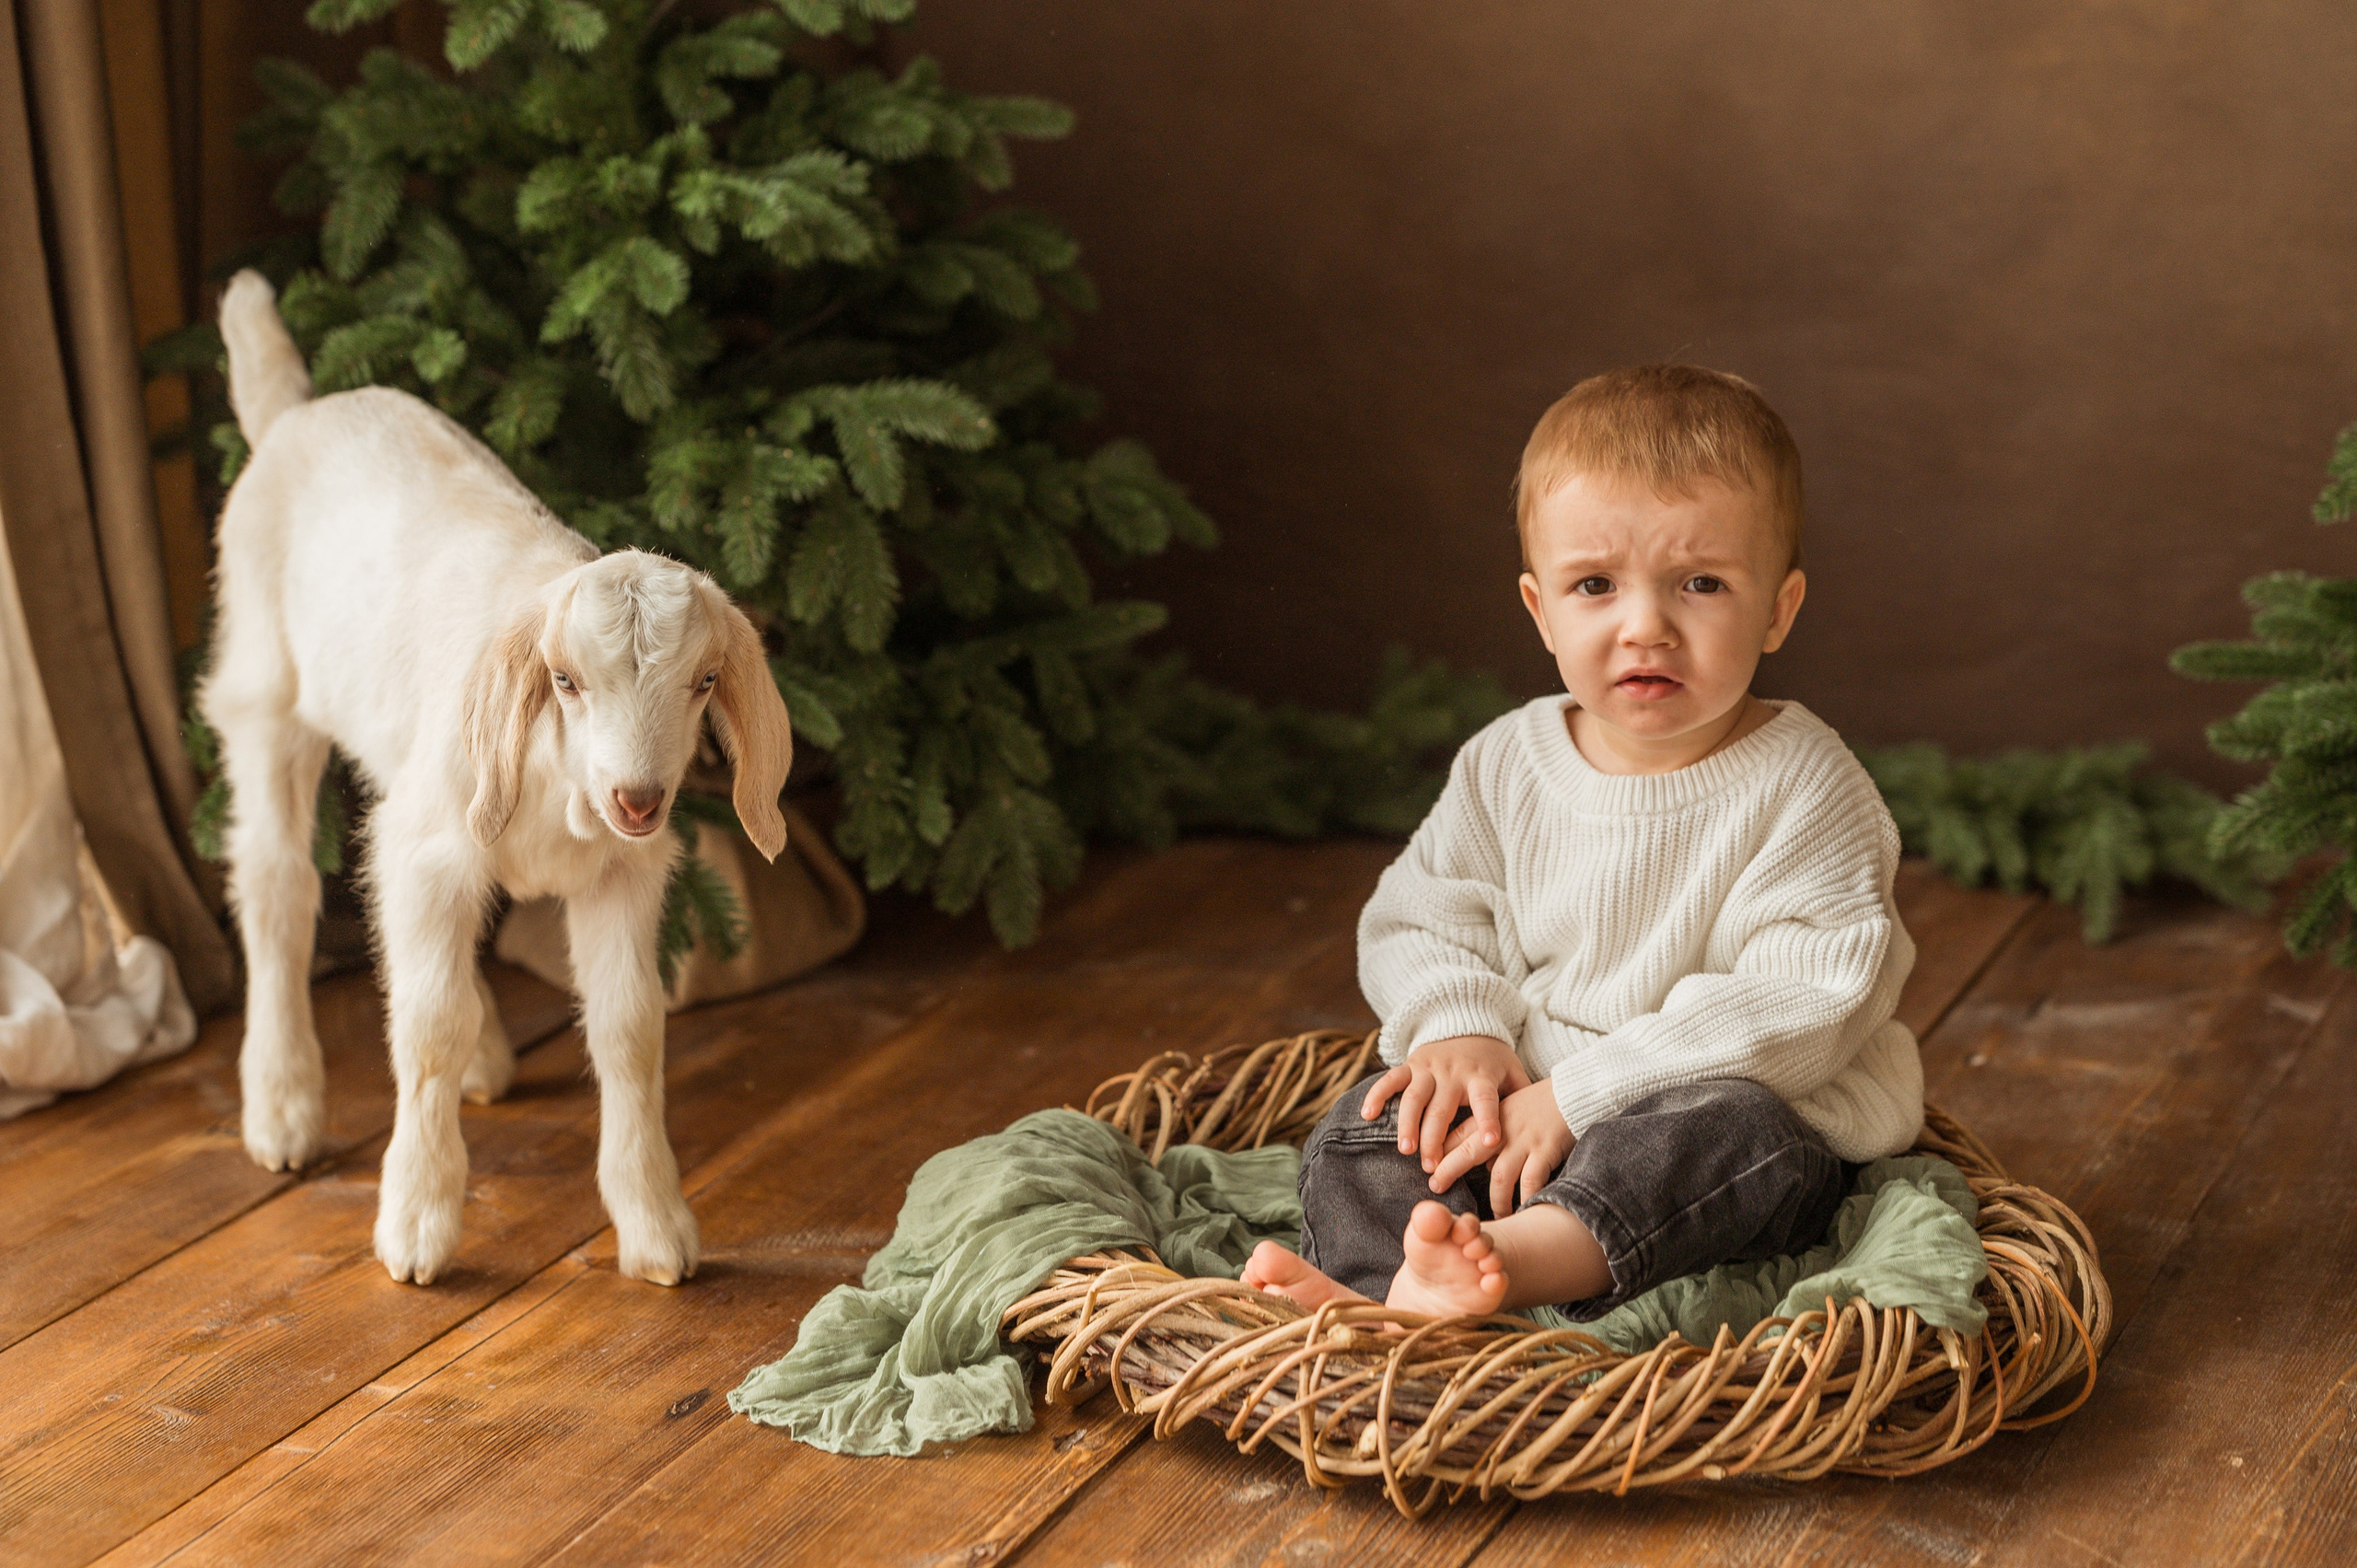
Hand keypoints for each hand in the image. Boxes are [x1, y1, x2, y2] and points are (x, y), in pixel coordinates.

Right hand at [1360, 1035, 1528, 1176]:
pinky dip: (1377, 1095)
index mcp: (1480, 1077)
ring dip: (1407, 1124)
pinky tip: (1368, 1115)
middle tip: (1431, 1166)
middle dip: (1435, 1138)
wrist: (1466, 1023)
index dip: (1489, 1119)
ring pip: (1414, 1097)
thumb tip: (1541, 1130)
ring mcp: (1429, 1067)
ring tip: (1406, 1150)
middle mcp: (1453, 1071)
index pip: (1485, 1099)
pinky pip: (1390, 1079)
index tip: (1492, 1142)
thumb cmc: (1492, 1061)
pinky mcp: (1410, 1064)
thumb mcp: (1513, 1073)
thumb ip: (1523, 1098)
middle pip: (1442, 1107)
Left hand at [1435, 1078, 1573, 1213]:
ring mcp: (1524, 1140)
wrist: (1573, 1093)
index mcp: (1492, 1117)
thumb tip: (1481, 1166)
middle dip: (1449, 1170)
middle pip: (1468, 1151)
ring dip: (1495, 1200)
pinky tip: (1523, 1211)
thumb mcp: (1509, 1110)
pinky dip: (1526, 1198)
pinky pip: (1531, 1180)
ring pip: (1499, 1175)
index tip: (1427, 1168)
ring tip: (1494, 1217)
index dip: (1440, 1151)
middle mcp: (1503, 1129)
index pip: (1458, 1134)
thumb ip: (1493, 1134)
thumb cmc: (1541, 1104)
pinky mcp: (1545, 1150)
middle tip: (1436, 1187)